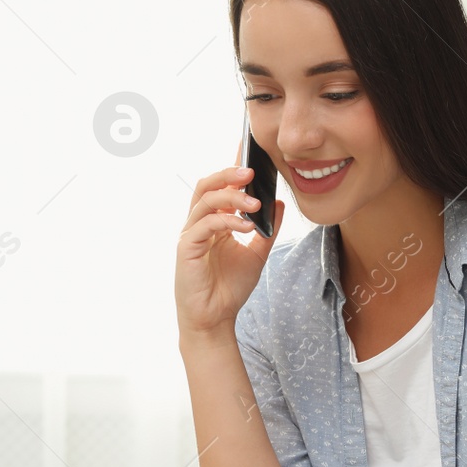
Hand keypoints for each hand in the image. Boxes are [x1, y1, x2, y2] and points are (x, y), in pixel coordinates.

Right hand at [174, 162, 284, 340]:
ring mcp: (190, 234)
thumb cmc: (230, 288)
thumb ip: (267, 228)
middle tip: (251, 170)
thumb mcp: (257, 253)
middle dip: (228, 174)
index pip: (221, 186)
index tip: (248, 147)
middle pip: (207, 185)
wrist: (215, 319)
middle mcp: (199, 223)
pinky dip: (226, 221)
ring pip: (204, 200)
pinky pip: (204, 225)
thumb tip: (279, 202)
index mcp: (213, 221)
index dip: (232, 166)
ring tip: (255, 201)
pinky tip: (246, 226)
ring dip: (231, 196)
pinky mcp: (186, 248)